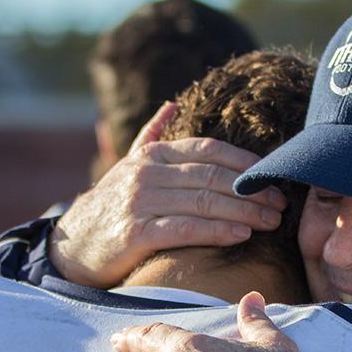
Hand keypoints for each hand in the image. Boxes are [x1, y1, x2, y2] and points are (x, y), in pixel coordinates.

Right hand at [49, 103, 287, 287]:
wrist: (70, 246)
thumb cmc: (110, 207)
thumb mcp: (128, 166)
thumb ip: (152, 135)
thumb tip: (172, 104)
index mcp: (153, 154)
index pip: (208, 149)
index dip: (244, 162)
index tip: (273, 175)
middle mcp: (147, 173)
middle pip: (212, 177)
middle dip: (252, 191)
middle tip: (281, 204)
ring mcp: (140, 202)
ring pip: (204, 202)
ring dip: (244, 212)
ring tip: (270, 221)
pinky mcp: (135, 233)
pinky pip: (185, 229)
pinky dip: (217, 230)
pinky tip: (240, 234)